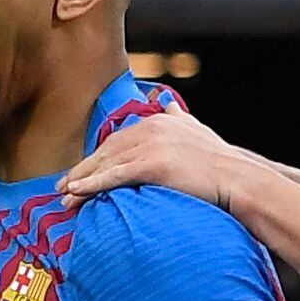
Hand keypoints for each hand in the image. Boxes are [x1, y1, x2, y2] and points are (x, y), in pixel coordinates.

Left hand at [62, 102, 245, 208]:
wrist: (238, 179)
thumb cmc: (220, 162)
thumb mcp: (196, 130)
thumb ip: (179, 116)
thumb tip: (168, 102)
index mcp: (157, 121)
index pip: (118, 140)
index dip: (97, 158)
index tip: (81, 173)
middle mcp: (151, 128)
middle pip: (107, 151)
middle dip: (82, 169)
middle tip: (61, 188)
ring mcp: (152, 145)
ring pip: (107, 164)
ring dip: (81, 181)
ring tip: (64, 197)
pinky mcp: (153, 164)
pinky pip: (116, 175)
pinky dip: (93, 184)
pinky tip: (77, 193)